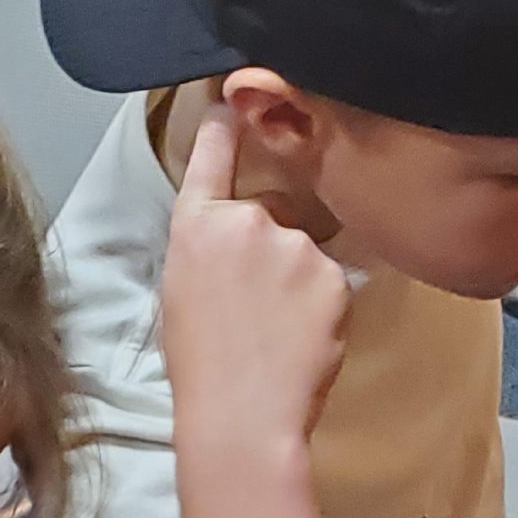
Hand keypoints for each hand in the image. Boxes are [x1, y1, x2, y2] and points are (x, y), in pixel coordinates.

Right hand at [162, 101, 349, 439]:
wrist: (242, 415)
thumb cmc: (203, 368)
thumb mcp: (183, 292)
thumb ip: (209, 248)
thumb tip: (233, 236)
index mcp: (195, 225)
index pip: (211, 156)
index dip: (225, 126)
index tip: (234, 102)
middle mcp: (246, 220)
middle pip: (272, 213)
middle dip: (272, 248)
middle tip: (257, 310)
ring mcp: (294, 245)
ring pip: (305, 252)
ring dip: (300, 281)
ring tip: (278, 333)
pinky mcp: (334, 275)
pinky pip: (334, 282)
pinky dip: (325, 306)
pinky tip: (303, 339)